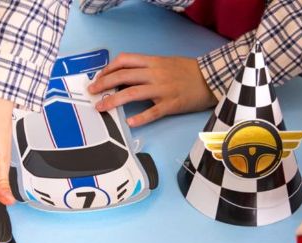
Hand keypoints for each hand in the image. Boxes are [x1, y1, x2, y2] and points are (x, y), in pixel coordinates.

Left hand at [88, 53, 216, 126]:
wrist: (210, 78)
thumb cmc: (187, 72)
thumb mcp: (165, 63)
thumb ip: (147, 68)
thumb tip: (125, 76)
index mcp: (153, 62)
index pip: (125, 61)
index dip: (108, 68)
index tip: (99, 77)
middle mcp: (155, 74)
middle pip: (123, 76)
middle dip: (104, 84)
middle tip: (92, 92)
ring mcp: (163, 89)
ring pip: (133, 93)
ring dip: (114, 100)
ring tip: (102, 107)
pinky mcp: (171, 104)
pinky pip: (153, 112)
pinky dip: (140, 117)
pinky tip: (130, 122)